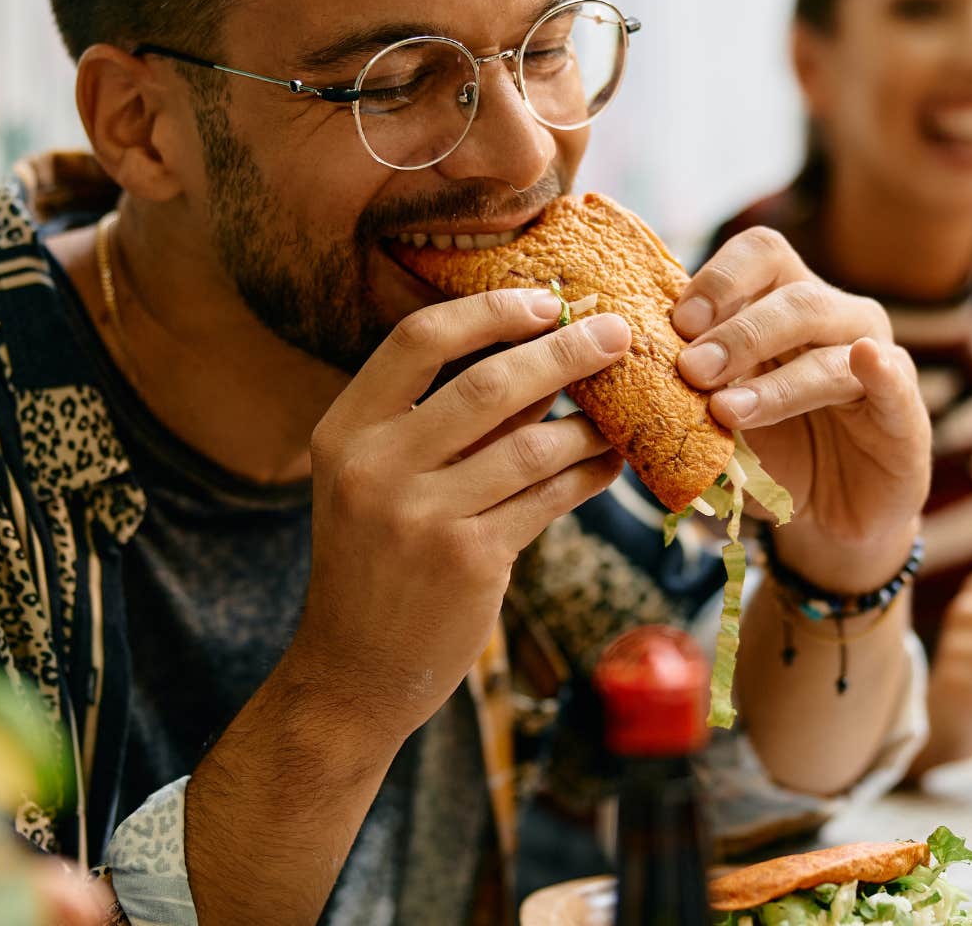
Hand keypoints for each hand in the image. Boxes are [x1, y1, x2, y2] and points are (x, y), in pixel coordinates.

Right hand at [297, 288, 628, 739]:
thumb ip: (436, 422)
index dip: (488, 312)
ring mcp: (421, 517)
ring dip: (589, 420)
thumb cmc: (374, 562)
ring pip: (530, 444)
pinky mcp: (469, 562)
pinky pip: (548, 499)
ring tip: (626, 407)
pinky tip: (614, 461)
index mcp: (345, 432)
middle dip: (563, 352)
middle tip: (616, 333)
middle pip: (487, 384)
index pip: (417, 341)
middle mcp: (376, 468)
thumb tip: (537, 355)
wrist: (354, 670)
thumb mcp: (374, 480)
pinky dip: (589, 474)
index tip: (546, 301)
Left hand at [673, 227, 931, 586]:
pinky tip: (864, 363)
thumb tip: (611, 378)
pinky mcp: (904, 408)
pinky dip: (878, 368)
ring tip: (726, 411)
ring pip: (831, 341)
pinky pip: (894, 378)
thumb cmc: (770, 453)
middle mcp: (834, 316)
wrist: (829, 518)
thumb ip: (680, 387)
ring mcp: (875, 355)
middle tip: (689, 369)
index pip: (758, 255)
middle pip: (792, 292)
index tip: (673, 323)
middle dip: (735, 331)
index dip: (717, 280)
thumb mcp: (717, 418)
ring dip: (773, 376)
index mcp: (784, 301)